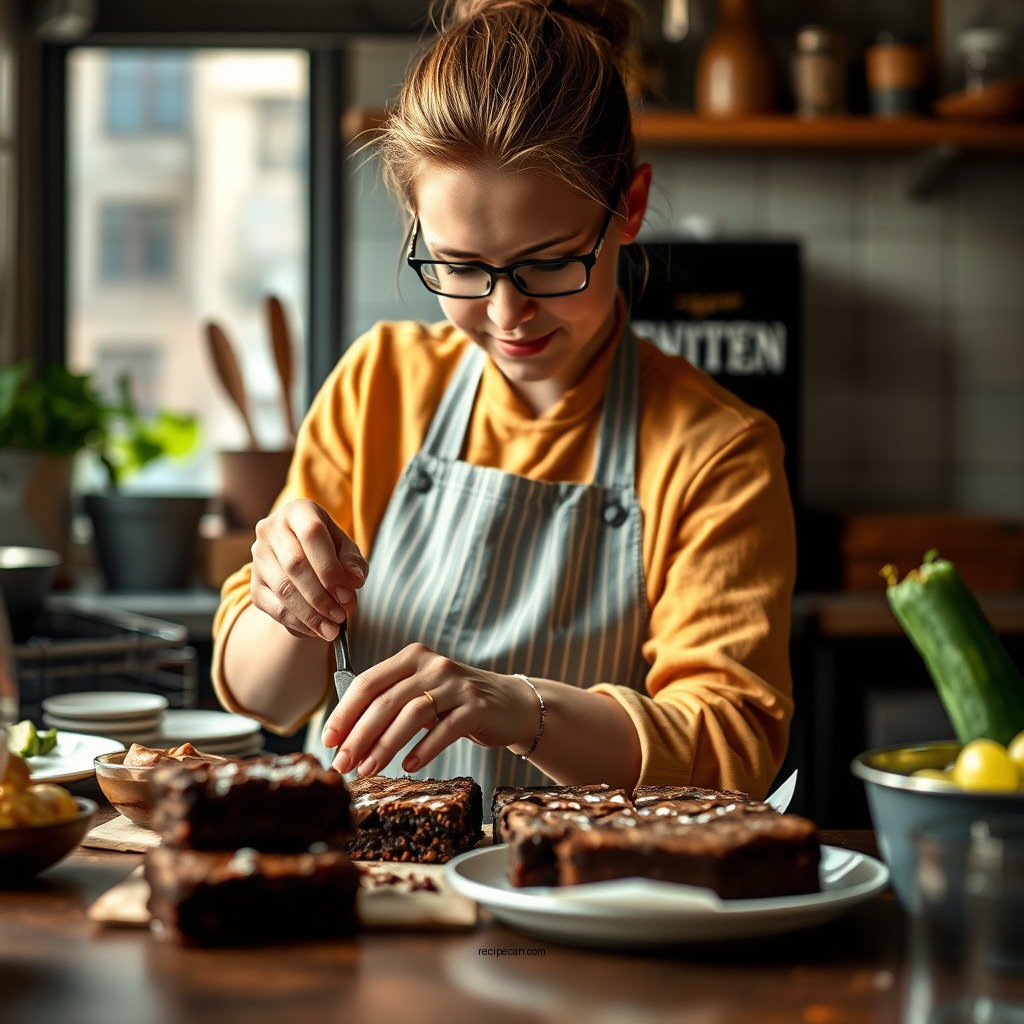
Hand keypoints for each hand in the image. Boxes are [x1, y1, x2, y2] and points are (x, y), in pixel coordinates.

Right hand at [250, 499, 367, 641]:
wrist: (302, 557)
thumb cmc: (328, 549)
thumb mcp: (346, 548)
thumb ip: (353, 562)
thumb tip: (354, 580)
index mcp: (298, 511)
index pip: (312, 534)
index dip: (330, 568)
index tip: (347, 595)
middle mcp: (271, 529)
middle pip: (295, 564)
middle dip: (321, 596)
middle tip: (341, 616)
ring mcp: (258, 556)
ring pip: (283, 589)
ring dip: (310, 614)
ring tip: (332, 629)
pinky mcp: (253, 584)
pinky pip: (273, 607)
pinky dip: (297, 623)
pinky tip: (316, 631)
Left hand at [321, 643, 537, 775]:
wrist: (511, 704)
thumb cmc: (456, 702)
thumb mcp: (422, 692)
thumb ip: (390, 702)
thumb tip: (344, 737)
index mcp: (412, 657)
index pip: (368, 682)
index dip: (344, 712)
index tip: (328, 740)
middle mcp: (433, 665)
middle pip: (386, 701)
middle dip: (358, 735)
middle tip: (342, 764)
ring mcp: (457, 684)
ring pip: (411, 715)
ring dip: (385, 746)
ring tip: (368, 770)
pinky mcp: (477, 707)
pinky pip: (445, 729)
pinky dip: (423, 749)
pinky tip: (408, 766)